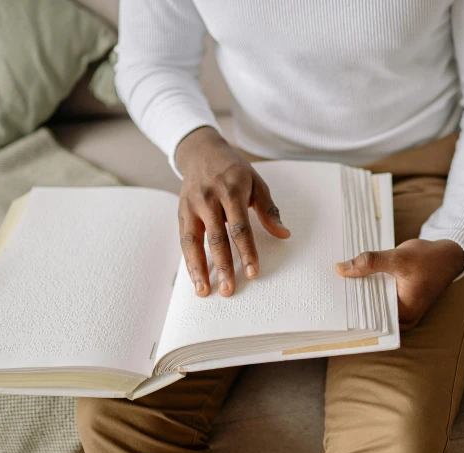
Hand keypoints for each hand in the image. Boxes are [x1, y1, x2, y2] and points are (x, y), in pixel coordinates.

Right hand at [175, 127, 290, 297]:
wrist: (201, 151)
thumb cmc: (234, 170)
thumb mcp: (256, 183)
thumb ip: (269, 210)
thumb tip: (284, 234)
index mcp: (231, 191)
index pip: (240, 227)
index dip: (247, 251)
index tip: (253, 272)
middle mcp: (208, 199)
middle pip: (216, 238)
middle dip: (223, 266)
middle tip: (229, 290)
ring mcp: (191, 206)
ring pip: (193, 241)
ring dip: (198, 268)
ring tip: (204, 291)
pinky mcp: (180, 212)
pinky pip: (183, 240)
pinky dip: (188, 260)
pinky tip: (195, 278)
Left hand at [335, 239, 463, 330]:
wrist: (448, 256)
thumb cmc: (429, 259)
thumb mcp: (398, 258)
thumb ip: (370, 262)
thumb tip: (340, 268)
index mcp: (403, 315)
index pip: (369, 317)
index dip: (349, 306)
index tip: (331, 297)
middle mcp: (402, 320)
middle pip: (369, 313)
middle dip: (352, 300)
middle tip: (329, 288)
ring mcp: (401, 313)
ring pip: (373, 306)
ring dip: (360, 293)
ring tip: (339, 284)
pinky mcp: (399, 304)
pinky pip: (378, 300)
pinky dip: (369, 290)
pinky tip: (354, 280)